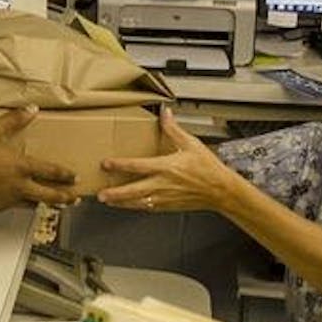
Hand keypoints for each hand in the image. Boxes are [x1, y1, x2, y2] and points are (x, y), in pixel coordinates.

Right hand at [0, 106, 77, 211]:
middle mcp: (18, 186)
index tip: (74, 176)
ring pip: (34, 206)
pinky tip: (22, 203)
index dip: (65, 174)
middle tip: (74, 198)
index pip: (51, 172)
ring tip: (55, 206)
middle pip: (49, 196)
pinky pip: (15, 207)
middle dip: (65, 197)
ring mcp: (8, 199)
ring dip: (47, 205)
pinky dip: (23, 206)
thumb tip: (31, 110)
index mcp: (20, 167)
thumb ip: (14, 120)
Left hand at [97, 107, 233, 212]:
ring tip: (108, 201)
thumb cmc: (207, 168)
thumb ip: (174, 129)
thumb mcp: (191, 144)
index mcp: (166, 167)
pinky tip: (127, 205)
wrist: (221, 190)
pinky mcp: (168, 206)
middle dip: (115, 193)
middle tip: (101, 193)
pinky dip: (135, 207)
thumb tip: (165, 114)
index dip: (120, 165)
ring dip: (121, 202)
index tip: (106, 163)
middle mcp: (163, 184)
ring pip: (138, 202)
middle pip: (133, 190)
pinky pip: (148, 208)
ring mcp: (165, 198)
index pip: (137, 166)